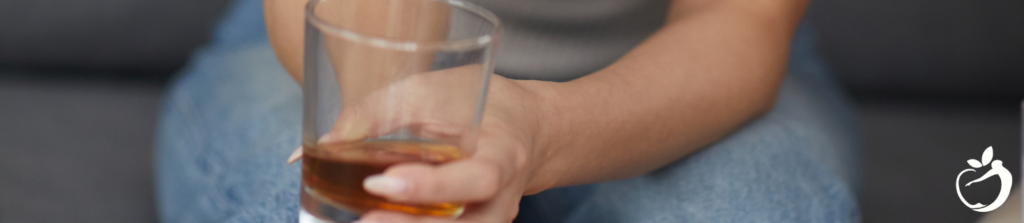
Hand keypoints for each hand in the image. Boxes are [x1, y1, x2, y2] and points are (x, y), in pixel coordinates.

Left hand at [293, 68, 553, 222]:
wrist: (526, 129)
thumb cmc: (473, 102)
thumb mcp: (428, 91)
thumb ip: (376, 114)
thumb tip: (311, 150)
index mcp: (504, 155)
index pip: (475, 179)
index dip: (429, 186)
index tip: (380, 182)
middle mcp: (504, 198)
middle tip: (363, 220)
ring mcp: (492, 222)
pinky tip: (377, 222)